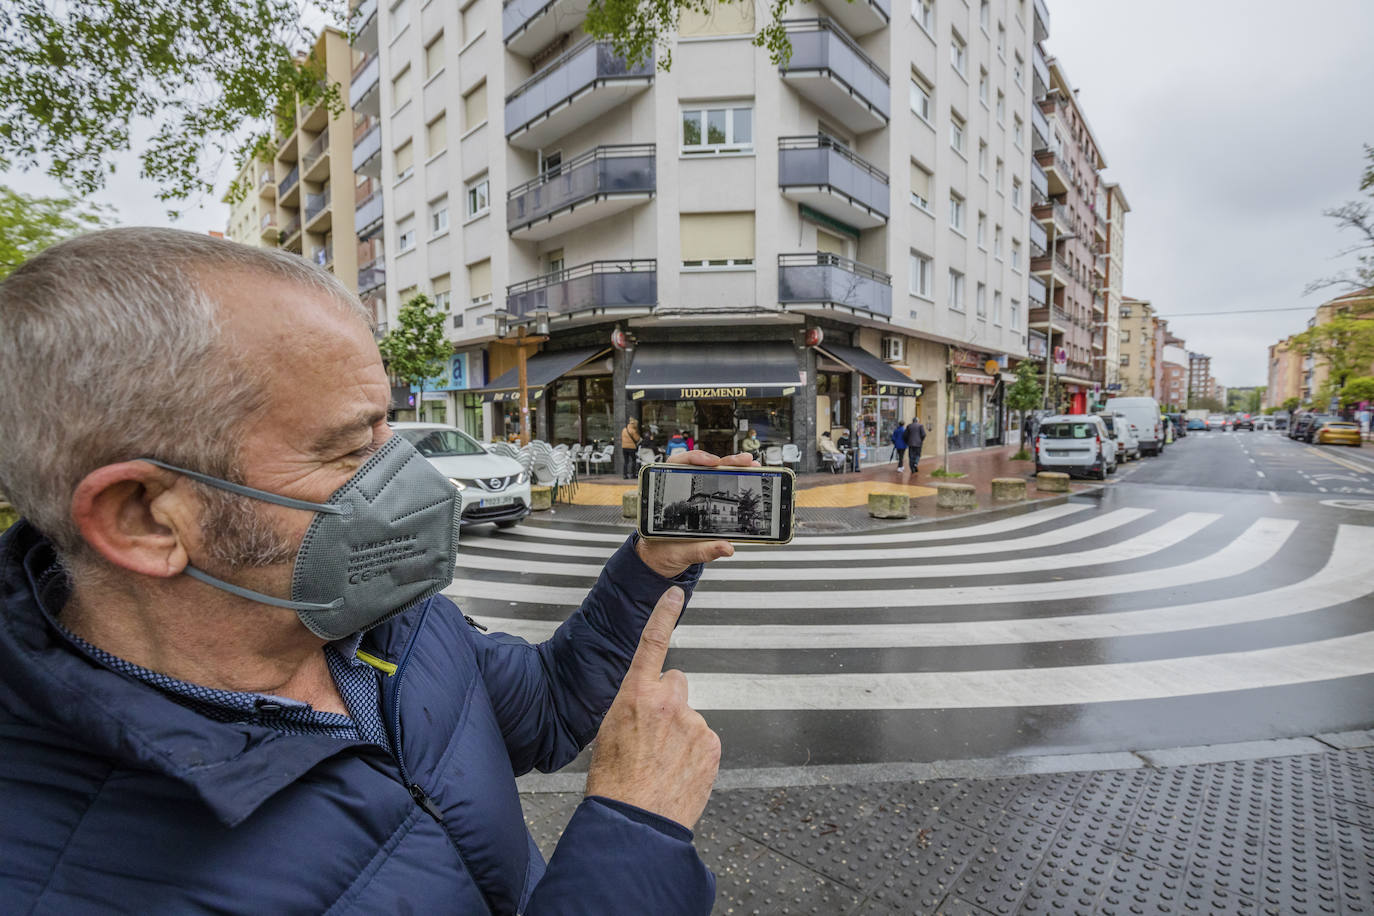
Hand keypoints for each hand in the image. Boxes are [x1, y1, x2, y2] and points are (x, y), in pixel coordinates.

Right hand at [585, 587, 719, 829]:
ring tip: (661, 763)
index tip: (674, 595)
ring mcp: (694, 723)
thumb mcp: (608, 733)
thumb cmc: (614, 783)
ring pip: (689, 716)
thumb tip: (644, 706)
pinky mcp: (711, 744)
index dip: (664, 615)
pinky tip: (676, 771)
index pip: (652, 643)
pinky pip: (703, 738)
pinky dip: (693, 752)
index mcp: (636, 695)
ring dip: (680, 732)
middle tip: (654, 734)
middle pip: (676, 682)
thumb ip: (632, 708)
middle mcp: (669, 702)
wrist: (634, 825)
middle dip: (669, 701)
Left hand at [635, 449, 756, 577]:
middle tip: (744, 462)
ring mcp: (692, 497)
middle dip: (725, 462)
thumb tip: (725, 547)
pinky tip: (746, 477)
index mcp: (666, 497)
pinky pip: (717, 488)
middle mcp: (679, 492)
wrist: (660, 561)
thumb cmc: (661, 553)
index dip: (696, 458)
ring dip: (732, 468)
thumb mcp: (680, 553)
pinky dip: (733, 481)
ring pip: (712, 474)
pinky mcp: (703, 504)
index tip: (713, 462)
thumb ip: (702, 550)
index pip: (677, 465)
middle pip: (702, 467)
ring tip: (750, 467)